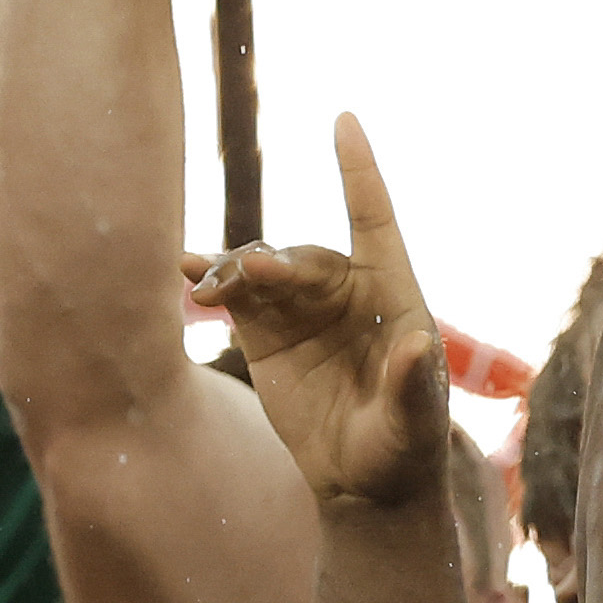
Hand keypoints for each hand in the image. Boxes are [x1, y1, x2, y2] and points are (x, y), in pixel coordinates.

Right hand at [199, 116, 448, 511]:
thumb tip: (418, 345)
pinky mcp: (264, 331)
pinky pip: (234, 295)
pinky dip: (210, 281)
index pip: (375, 219)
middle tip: (253, 278)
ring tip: (210, 286)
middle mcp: (346, 289)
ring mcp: (302, 307)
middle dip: (278, 265)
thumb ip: (413, 384)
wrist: (362, 481)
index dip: (359, 171)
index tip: (343, 121)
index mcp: (392, 292)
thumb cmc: (403, 445)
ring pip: (263, 271)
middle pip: (306, 257)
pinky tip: (184, 271)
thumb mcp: (415, 421)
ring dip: (237, 272)